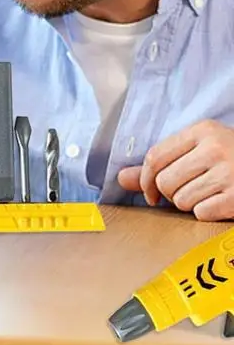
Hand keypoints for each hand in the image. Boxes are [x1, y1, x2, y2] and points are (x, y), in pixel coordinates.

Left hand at [118, 120, 233, 220]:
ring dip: (190, 204)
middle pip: (165, 181)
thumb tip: (121, 178)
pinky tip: (220, 203)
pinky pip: (202, 213)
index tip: (150, 192)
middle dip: (171, 193)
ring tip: (208, 194)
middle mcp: (215, 148)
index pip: (155, 157)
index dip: (145, 179)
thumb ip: (160, 163)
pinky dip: (208, 214)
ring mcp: (230, 172)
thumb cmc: (232, 159)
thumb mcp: (198, 151)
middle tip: (188, 191)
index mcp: (202, 131)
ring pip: (181, 200)